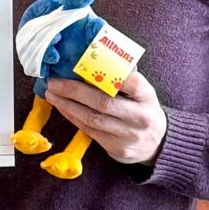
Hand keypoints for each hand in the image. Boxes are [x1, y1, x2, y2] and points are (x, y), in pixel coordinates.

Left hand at [45, 73, 166, 164]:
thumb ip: (121, 80)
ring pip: (92, 118)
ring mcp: (128, 135)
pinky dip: (72, 116)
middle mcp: (139, 117)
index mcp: (147, 97)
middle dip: (74, 91)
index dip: (108, 73)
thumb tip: (87, 61)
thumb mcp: (140, 92)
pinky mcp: (117, 148)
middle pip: (103, 102)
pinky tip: (61, 107)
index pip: (130, 82)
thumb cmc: (141, 108)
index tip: (84, 64)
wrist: (157, 143)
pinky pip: (89, 131)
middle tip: (54, 82)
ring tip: (51, 93)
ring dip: (67, 105)